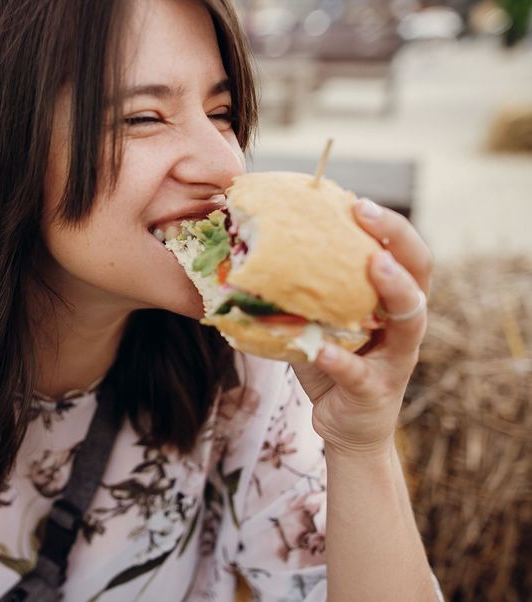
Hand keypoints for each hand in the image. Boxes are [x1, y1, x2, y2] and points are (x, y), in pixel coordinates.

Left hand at [292, 199, 431, 456]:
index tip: (356, 201)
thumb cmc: (331, 363)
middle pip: (419, 274)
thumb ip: (301, 289)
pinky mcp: (375, 391)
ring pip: (410, 321)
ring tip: (374, 265)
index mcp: (392, 302)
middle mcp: (405, 325)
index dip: (389, 225)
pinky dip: (340, 360)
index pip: (404, 253)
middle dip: (397, 240)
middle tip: (366, 213)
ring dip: (394, 289)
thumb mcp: (317, 320)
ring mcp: (395, 359)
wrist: (345, 427)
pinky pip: (360, 373)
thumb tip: (248, 248)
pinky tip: (319, 350)